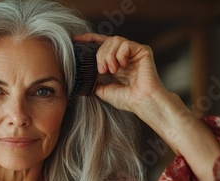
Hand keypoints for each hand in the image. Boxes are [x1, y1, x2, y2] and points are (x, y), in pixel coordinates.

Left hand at [75, 33, 219, 180]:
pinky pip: (125, 43)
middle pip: (106, 42)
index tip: (76, 40)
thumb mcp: (103, 90)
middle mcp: (125, 56)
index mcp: (116, 62)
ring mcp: (134, 52)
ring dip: (108, 55)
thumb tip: (82, 76)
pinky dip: (119, 54)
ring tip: (111, 70)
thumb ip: (93, 80)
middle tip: (101, 70)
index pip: (101, 45)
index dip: (89, 40)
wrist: (142, 102)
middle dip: (99, 55)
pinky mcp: (142, 50)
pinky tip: (121, 66)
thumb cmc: (128, 99)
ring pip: (114, 40)